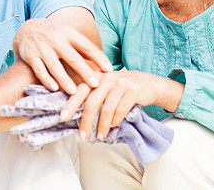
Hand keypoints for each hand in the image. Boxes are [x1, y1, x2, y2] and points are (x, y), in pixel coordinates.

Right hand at [13, 18, 112, 93]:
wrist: (27, 29)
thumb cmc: (55, 36)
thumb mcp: (69, 35)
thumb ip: (84, 48)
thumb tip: (104, 64)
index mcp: (69, 34)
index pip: (87, 46)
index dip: (99, 58)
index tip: (109, 70)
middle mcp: (56, 40)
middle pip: (72, 57)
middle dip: (84, 71)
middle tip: (95, 84)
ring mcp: (42, 48)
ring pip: (55, 66)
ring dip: (65, 79)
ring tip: (74, 92)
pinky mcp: (31, 56)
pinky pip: (39, 70)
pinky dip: (47, 80)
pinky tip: (54, 88)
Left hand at [59, 70, 180, 140]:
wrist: (151, 84)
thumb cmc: (125, 88)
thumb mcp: (108, 87)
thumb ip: (94, 95)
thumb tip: (77, 114)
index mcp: (97, 76)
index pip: (80, 90)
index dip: (71, 104)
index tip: (63, 117)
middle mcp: (107, 78)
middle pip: (92, 102)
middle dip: (86, 121)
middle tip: (82, 135)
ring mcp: (120, 83)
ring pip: (106, 109)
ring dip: (101, 126)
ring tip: (99, 135)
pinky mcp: (132, 90)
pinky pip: (120, 110)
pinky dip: (115, 121)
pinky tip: (112, 126)